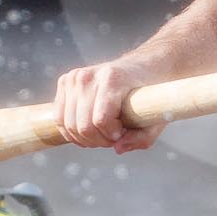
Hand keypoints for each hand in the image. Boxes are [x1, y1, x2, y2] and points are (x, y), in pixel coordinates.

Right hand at [53, 59, 167, 153]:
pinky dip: (72, 131)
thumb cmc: (150, 94)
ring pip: (68, 124)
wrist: (143, 66)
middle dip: (99, 140)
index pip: (100, 119)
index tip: (123, 132)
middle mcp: (89, 76)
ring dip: (86, 138)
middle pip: (83, 126)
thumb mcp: (157, 118)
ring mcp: (74, 77)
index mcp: (113, 79)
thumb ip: (141, 138)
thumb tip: (117, 149)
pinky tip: (90, 130)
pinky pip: (59, 118)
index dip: (111, 135)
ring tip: (103, 133)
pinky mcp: (65, 81)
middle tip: (114, 136)